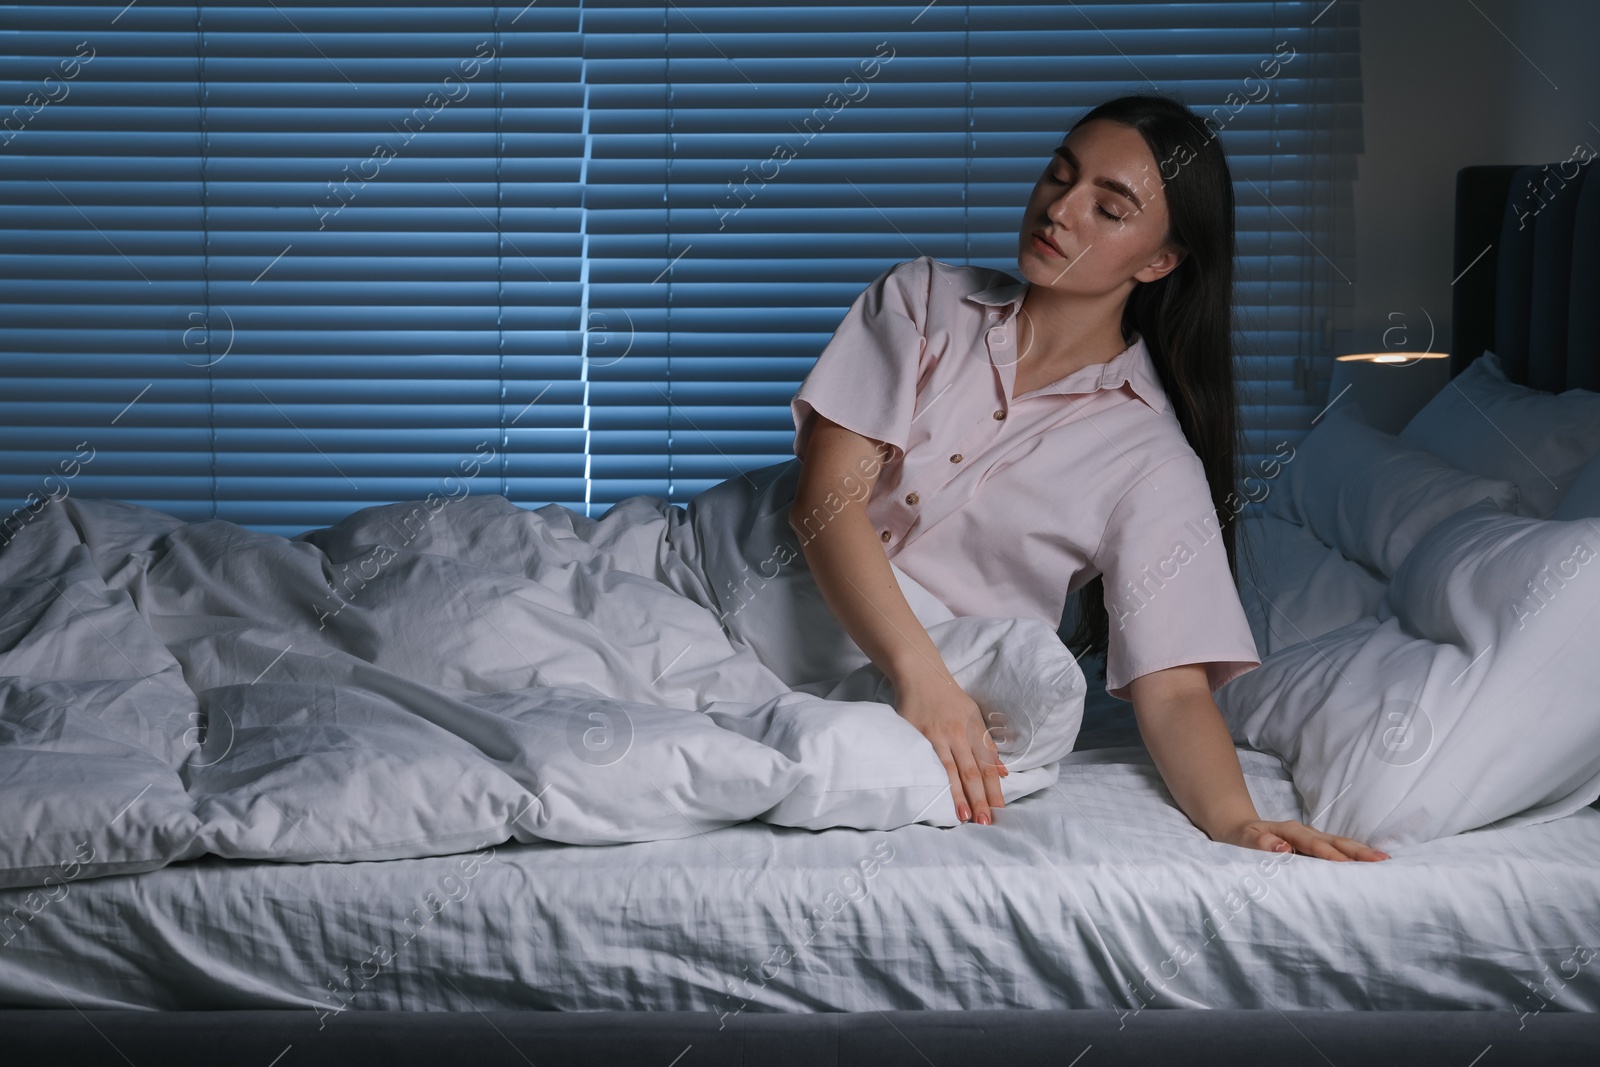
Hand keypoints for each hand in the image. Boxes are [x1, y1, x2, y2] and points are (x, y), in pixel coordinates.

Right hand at [892, 674, 1009, 825]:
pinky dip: (938, 779)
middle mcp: (960, 734)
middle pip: (974, 771)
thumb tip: (1003, 772)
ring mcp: (939, 735)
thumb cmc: (949, 698)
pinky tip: (940, 795)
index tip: (1000, 810)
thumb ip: (987, 744)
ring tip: (965, 817)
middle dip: (981, 798)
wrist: (921, 675)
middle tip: (985, 822)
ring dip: (960, 796)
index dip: (995, 788)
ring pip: (953, 771)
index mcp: (976, 729)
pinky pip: (930, 761)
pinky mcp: (919, 736)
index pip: (988, 764)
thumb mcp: (974, 715)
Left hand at [1217, 818, 1390, 861]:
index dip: (1329, 854)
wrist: (1239, 828)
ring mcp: (1312, 838)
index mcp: (1289, 831)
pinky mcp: (1315, 845)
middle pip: (1335, 841)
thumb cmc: (1241, 837)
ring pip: (1340, 844)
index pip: (1313, 844)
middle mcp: (1304, 832)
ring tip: (1384, 862)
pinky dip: (1353, 855)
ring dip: (1361, 852)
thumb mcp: (1242, 839)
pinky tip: (1369, 864)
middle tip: (1382, 861)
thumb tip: (1281, 846)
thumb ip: (1259, 842)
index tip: (1347, 864)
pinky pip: (1337, 849)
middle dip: (1358, 851)